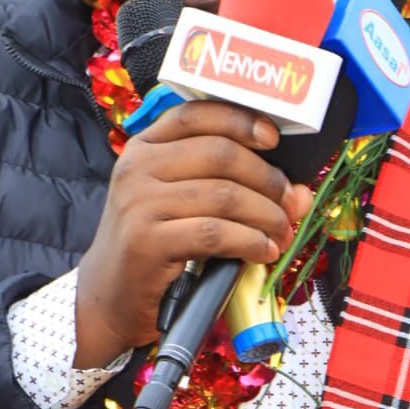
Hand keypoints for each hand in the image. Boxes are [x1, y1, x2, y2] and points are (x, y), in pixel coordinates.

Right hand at [75, 102, 312, 366]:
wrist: (109, 294)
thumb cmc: (155, 242)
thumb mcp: (185, 203)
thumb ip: (236, 187)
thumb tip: (300, 194)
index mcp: (145, 147)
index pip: (196, 115)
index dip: (240, 120)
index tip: (273, 138)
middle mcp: (137, 168)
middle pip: (220, 153)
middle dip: (266, 178)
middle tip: (289, 202)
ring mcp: (139, 204)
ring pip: (223, 195)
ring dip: (265, 214)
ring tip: (282, 231)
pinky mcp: (146, 242)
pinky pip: (214, 233)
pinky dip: (250, 241)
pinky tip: (264, 250)